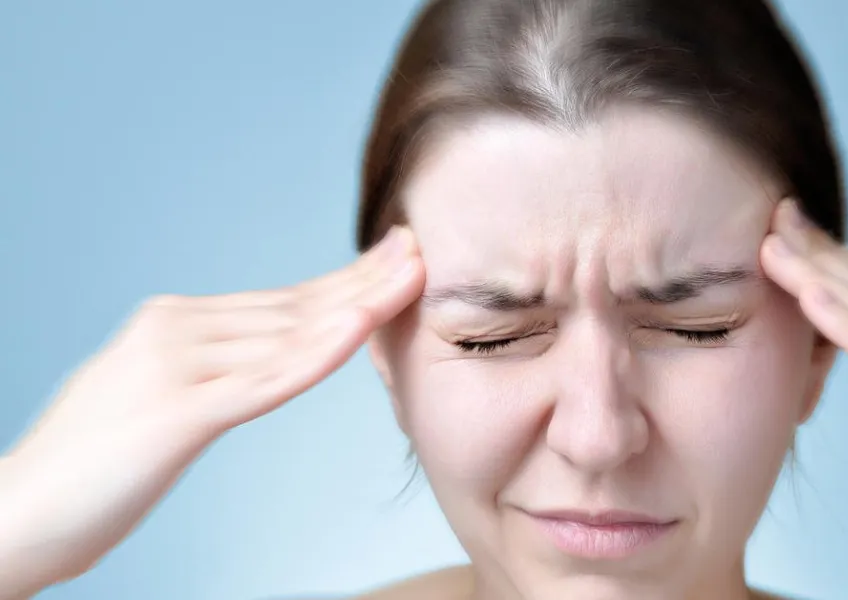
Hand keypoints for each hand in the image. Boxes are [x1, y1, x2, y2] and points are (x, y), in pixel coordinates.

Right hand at [0, 227, 422, 597]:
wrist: (13, 515)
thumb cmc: (88, 468)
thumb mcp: (158, 399)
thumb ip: (212, 372)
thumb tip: (266, 358)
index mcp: (173, 322)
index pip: (283, 299)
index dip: (346, 280)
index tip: (397, 259)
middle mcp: (176, 329)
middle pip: (296, 305)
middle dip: (366, 279)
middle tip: (423, 250)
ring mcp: (175, 367)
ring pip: (290, 334)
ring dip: (360, 305)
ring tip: (415, 278)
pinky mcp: (177, 413)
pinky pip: (264, 380)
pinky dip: (319, 353)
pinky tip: (362, 328)